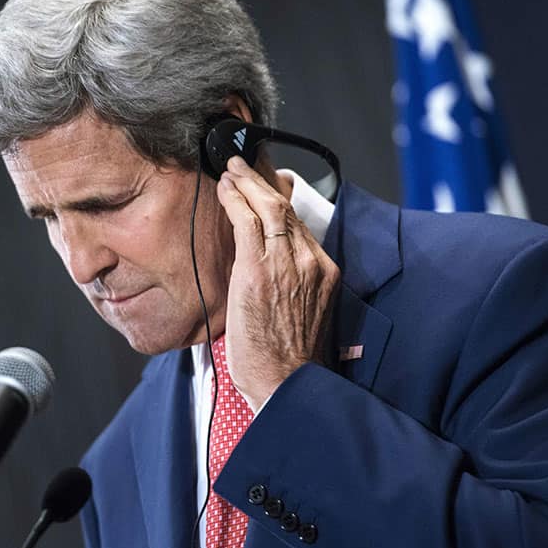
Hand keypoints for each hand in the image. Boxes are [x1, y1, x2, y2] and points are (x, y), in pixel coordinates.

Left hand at [214, 156, 340, 410]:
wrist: (288, 382)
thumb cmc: (288, 358)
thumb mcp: (303, 313)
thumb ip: (292, 283)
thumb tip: (270, 265)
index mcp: (323, 271)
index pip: (300, 223)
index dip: (280, 199)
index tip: (269, 183)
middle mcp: (309, 261)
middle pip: (286, 208)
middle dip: (262, 181)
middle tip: (242, 164)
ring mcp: (287, 263)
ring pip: (269, 208)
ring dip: (246, 183)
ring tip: (229, 170)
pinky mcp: (259, 269)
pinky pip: (247, 221)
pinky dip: (235, 200)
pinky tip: (224, 189)